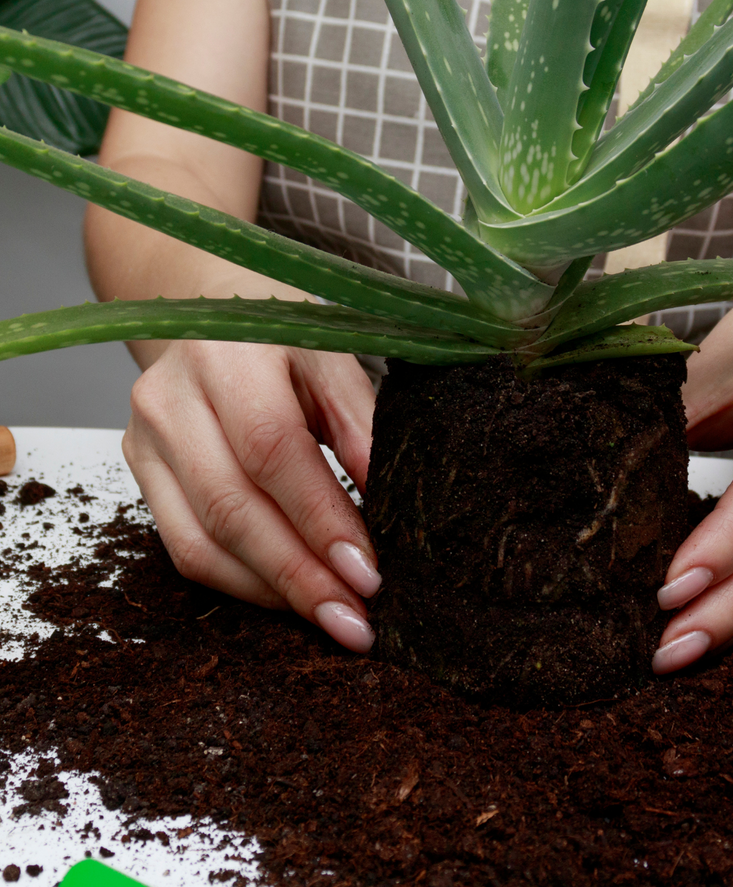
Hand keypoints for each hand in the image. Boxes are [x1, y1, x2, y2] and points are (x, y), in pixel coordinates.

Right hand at [122, 340, 381, 651]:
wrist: (210, 317)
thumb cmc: (284, 338)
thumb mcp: (335, 356)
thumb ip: (360, 421)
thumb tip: (388, 496)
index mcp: (228, 355)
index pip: (272, 450)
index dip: (320, 518)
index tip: (368, 572)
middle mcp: (171, 399)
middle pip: (232, 508)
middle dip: (300, 575)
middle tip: (355, 619)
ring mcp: (145, 440)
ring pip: (201, 541)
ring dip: (273, 592)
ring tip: (332, 618)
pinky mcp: (140, 473)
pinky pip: (185, 548)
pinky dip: (242, 583)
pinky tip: (288, 597)